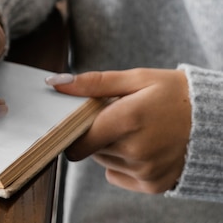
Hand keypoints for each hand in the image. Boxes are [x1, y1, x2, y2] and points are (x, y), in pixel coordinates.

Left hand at [46, 68, 190, 192]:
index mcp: (128, 118)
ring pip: (102, 160)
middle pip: (89, 147)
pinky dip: (121, 163)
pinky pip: (117, 175)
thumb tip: (56, 82)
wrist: (216, 120)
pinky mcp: (153, 184)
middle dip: (96, 132)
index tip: (81, 118)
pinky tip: (141, 147)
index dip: (74, 127)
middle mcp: (135, 149)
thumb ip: (93, 82)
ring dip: (109, 147)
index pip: (78, 135)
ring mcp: (145, 170)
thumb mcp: (135, 78)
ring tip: (134, 131)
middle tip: (118, 118)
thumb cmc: (174, 93)